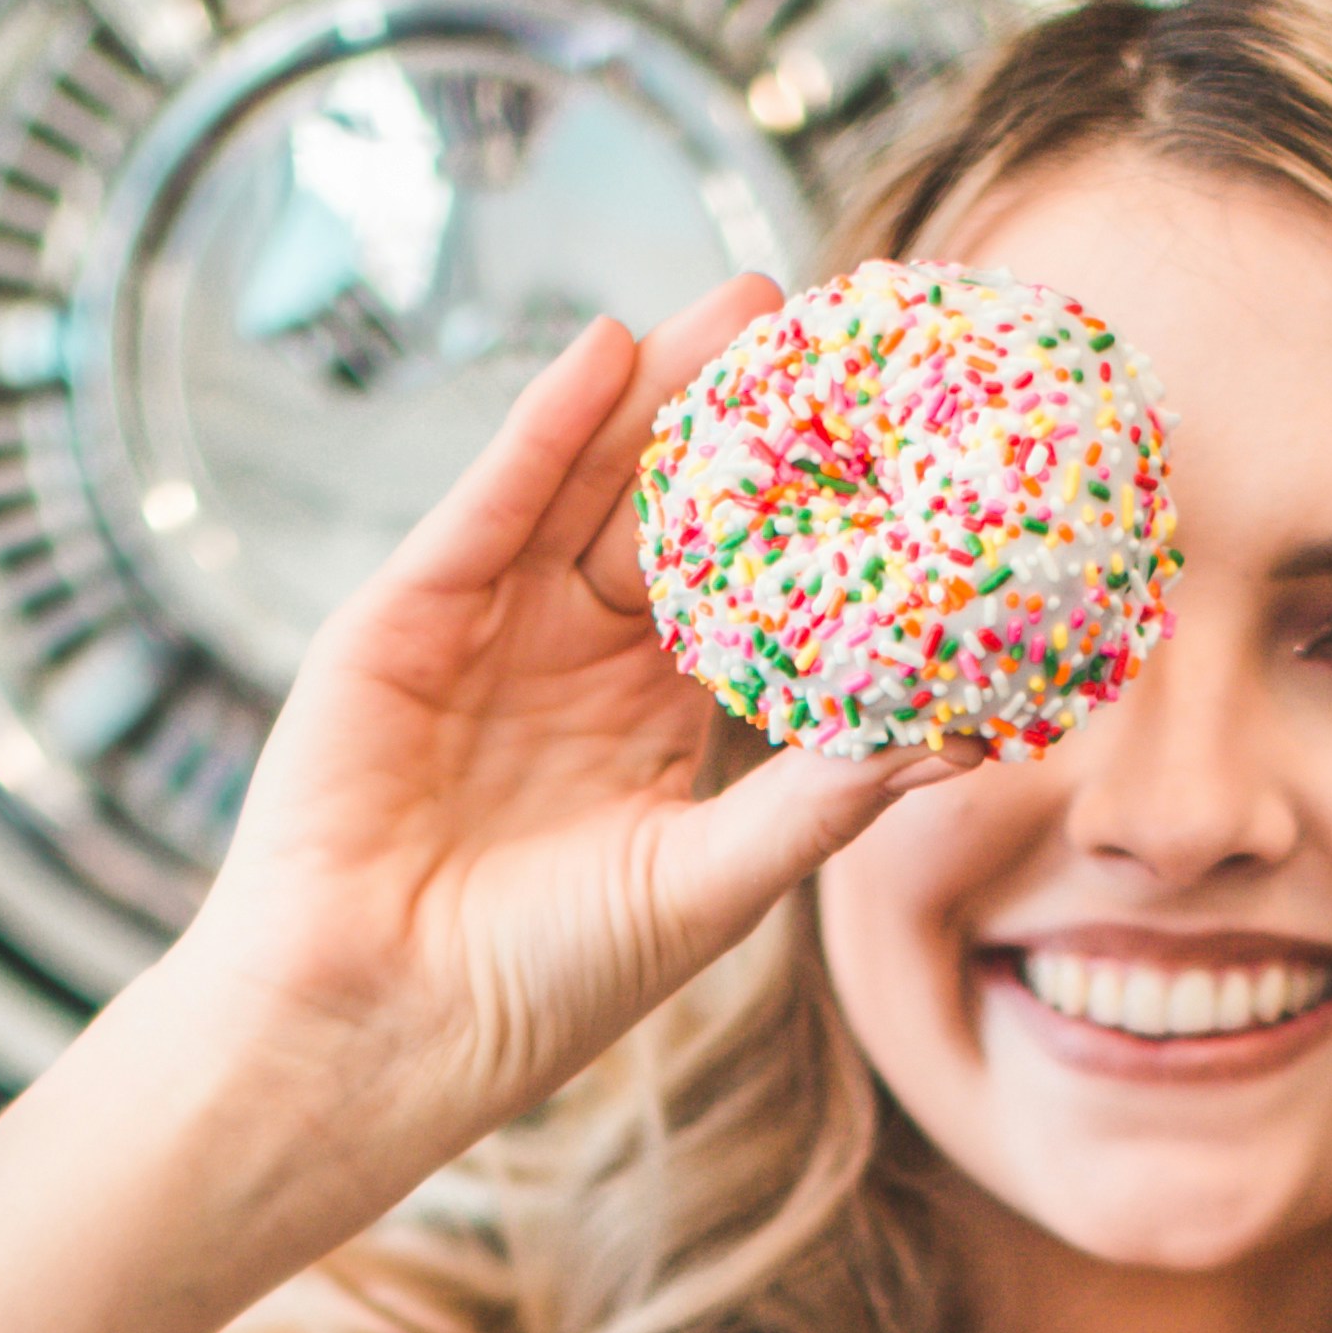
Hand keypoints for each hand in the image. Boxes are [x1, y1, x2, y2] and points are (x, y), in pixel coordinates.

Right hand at [152, 280, 960, 1197]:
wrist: (377, 1027)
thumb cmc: (542, 985)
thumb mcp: (708, 882)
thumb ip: (820, 799)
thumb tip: (954, 738)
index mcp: (650, 722)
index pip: (744, 591)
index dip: (812, 518)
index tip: (897, 443)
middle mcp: (572, 660)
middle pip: (669, 512)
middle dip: (743, 422)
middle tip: (831, 327)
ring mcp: (485, 630)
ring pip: (586, 486)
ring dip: (657, 394)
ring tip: (742, 306)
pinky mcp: (404, 617)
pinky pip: (489, 504)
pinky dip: (545, 428)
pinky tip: (609, 352)